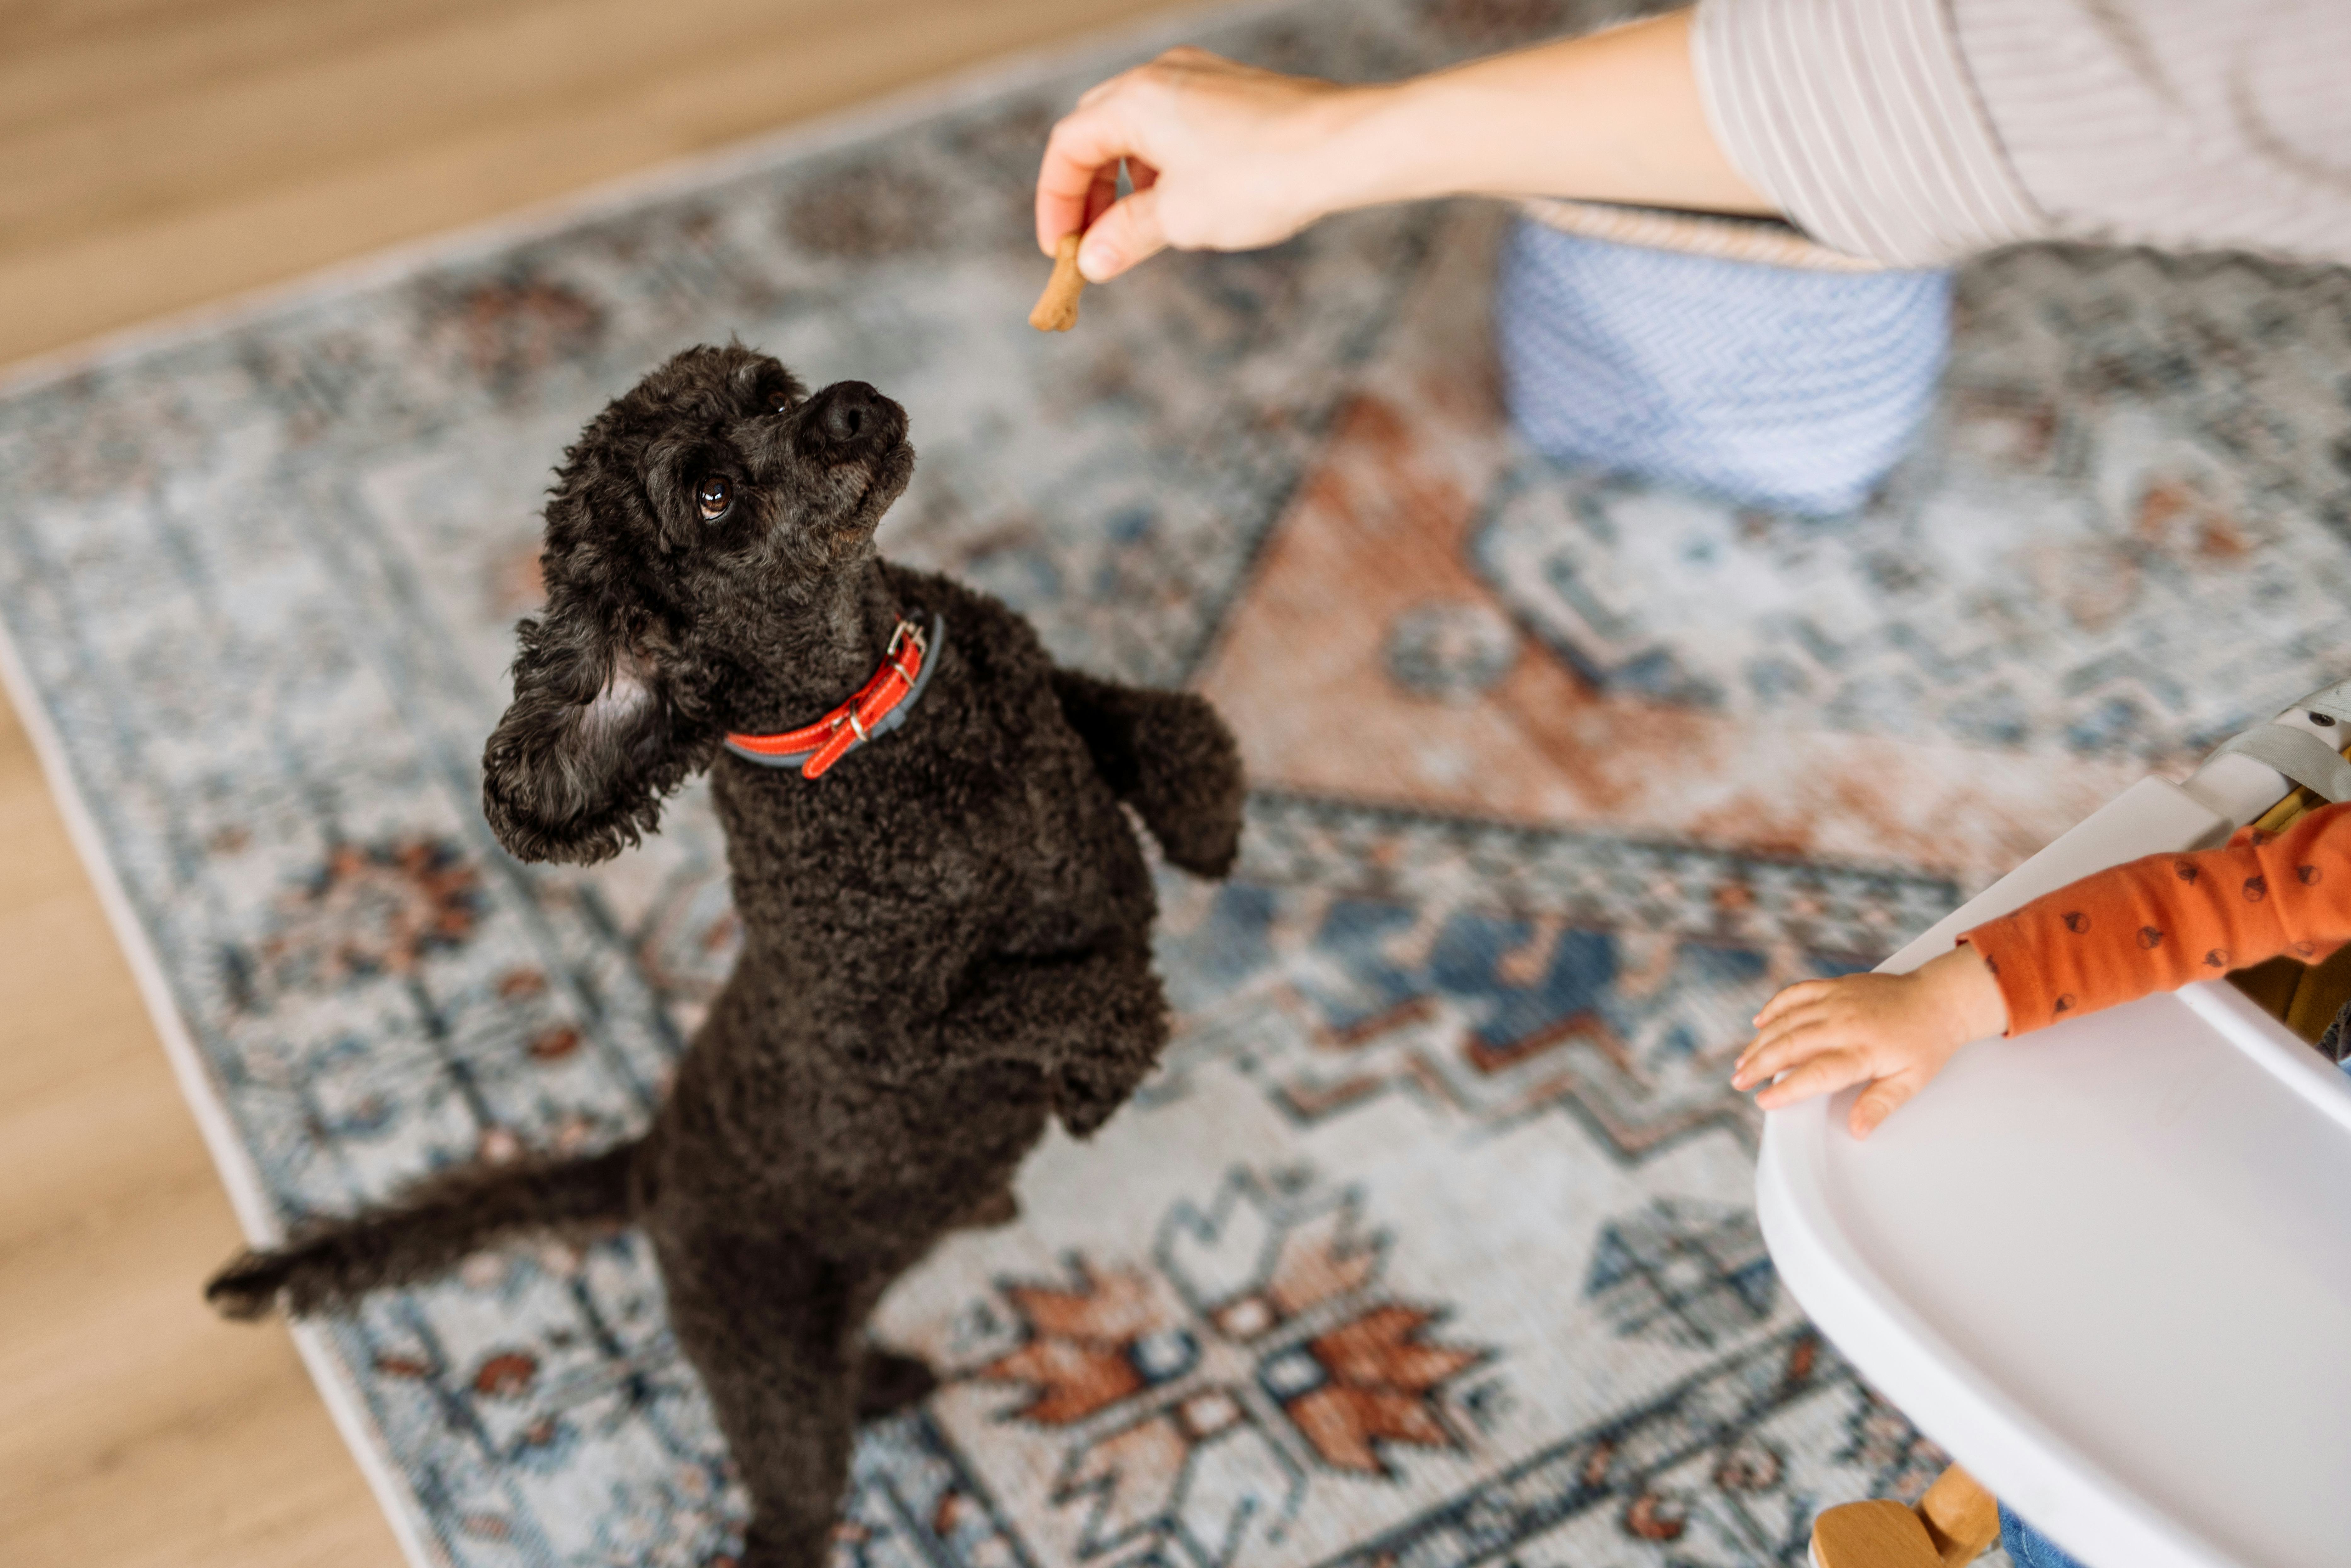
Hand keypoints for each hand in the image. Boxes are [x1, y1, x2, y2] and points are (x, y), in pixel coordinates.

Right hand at [1034, 48, 1381, 282]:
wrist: (1345, 148)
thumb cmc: (1261, 176)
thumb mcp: (1180, 217)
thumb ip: (1126, 236)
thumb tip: (1093, 261)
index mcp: (1135, 99)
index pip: (1069, 147)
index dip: (1056, 202)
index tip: (1061, 250)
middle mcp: (1163, 76)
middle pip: (1097, 132)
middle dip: (1088, 192)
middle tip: (1092, 243)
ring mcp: (1201, 80)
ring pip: (1139, 131)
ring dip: (1128, 183)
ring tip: (1138, 232)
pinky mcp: (1233, 94)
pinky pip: (1178, 128)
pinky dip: (1165, 168)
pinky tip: (1184, 206)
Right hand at [1731, 946, 2008, 1137]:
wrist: (1940, 998)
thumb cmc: (1926, 1041)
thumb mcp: (1911, 1081)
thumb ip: (1880, 1104)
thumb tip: (1858, 1130)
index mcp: (1863, 1050)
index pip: (1815, 1073)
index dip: (1786, 1089)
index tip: (1764, 1102)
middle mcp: (1844, 1023)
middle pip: (1790, 1045)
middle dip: (1759, 1065)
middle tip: (1738, 1082)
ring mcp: (1836, 1000)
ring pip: (1786, 1021)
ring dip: (1760, 1042)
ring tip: (1742, 1061)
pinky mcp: (1834, 986)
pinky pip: (1796, 994)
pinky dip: (1774, 1007)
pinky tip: (1760, 1022)